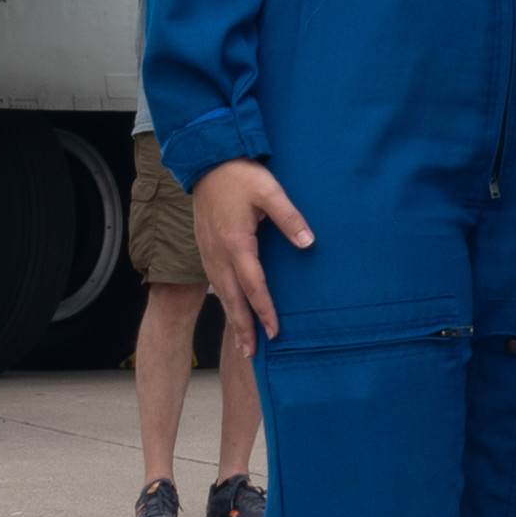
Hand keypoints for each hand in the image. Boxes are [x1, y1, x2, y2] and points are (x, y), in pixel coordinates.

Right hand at [187, 157, 311, 339]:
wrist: (207, 162)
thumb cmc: (240, 175)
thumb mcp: (270, 191)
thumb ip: (290, 218)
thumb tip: (309, 243)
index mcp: (236, 243)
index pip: (254, 285)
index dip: (265, 310)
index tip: (274, 331)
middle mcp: (219, 253)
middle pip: (232, 299)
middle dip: (243, 327)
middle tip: (251, 354)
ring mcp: (209, 253)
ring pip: (222, 294)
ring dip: (232, 319)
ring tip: (241, 343)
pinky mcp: (206, 249)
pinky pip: (216, 283)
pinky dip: (224, 302)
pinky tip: (231, 310)